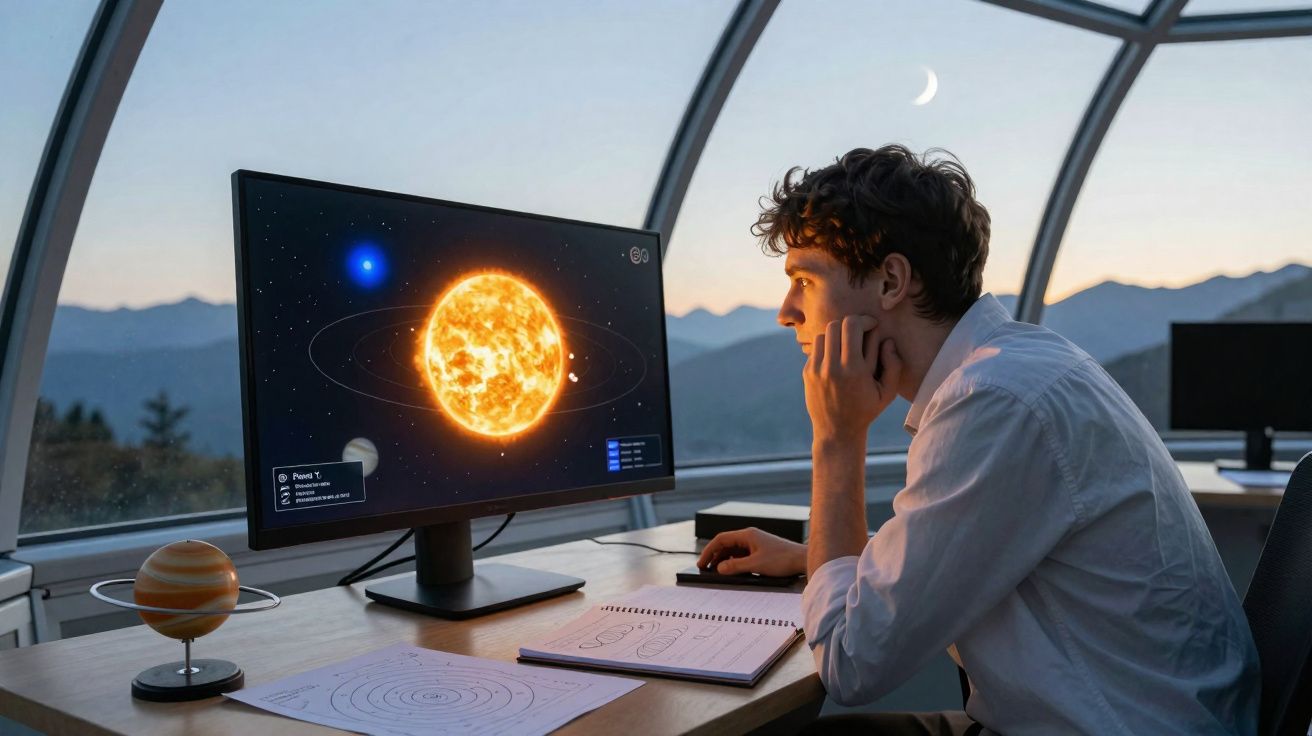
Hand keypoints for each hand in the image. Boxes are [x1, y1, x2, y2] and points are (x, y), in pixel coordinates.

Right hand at [697, 527, 806, 576]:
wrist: (802, 560)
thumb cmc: (782, 559)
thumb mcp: (756, 565)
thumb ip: (736, 567)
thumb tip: (719, 568)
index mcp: (747, 535)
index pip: (721, 539)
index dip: (709, 551)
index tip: (702, 563)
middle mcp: (750, 537)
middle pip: (726, 545)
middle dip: (714, 556)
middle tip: (705, 569)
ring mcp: (755, 544)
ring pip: (734, 551)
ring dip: (724, 561)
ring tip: (717, 572)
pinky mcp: (761, 552)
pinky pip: (742, 556)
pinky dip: (734, 563)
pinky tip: (733, 572)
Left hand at [805, 315, 902, 443]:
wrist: (836, 431)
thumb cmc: (866, 410)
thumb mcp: (887, 392)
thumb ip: (893, 365)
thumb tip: (887, 340)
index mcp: (853, 369)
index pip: (851, 326)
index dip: (864, 320)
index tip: (872, 325)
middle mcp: (832, 367)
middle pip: (835, 325)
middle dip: (850, 325)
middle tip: (860, 333)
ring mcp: (816, 370)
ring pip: (823, 335)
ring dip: (837, 335)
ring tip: (848, 345)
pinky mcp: (807, 373)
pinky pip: (816, 349)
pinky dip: (827, 348)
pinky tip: (837, 359)